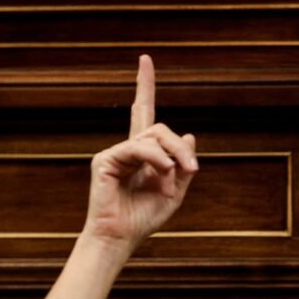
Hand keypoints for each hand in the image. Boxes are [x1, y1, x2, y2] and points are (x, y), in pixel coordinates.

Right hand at [82, 54, 198, 258]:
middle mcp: (127, 149)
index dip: (145, 86)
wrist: (121, 238)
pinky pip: (138, 149)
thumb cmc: (143, 219)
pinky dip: (156, 161)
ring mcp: (115, 153)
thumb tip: (190, 136)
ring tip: (175, 179)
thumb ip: (182, 166)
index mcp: (142, 155)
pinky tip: (162, 176)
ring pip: (153, 137)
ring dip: (171, 157)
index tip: (144, 59)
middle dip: (179, 146)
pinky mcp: (105, 160)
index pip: (143, 113)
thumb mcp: (174, 193)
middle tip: (193, 168)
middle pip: (159, 128)